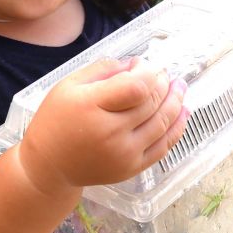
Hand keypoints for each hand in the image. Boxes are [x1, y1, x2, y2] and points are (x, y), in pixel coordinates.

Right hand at [18, 57, 189, 192]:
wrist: (49, 165)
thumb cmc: (57, 120)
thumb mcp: (69, 85)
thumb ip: (102, 70)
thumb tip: (135, 64)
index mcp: (91, 107)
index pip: (135, 86)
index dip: (147, 72)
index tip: (144, 65)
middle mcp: (109, 132)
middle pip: (151, 103)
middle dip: (163, 83)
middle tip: (165, 73)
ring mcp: (123, 154)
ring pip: (162, 123)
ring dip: (176, 101)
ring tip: (180, 86)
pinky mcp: (131, 169)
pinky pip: (163, 147)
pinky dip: (177, 128)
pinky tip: (183, 112)